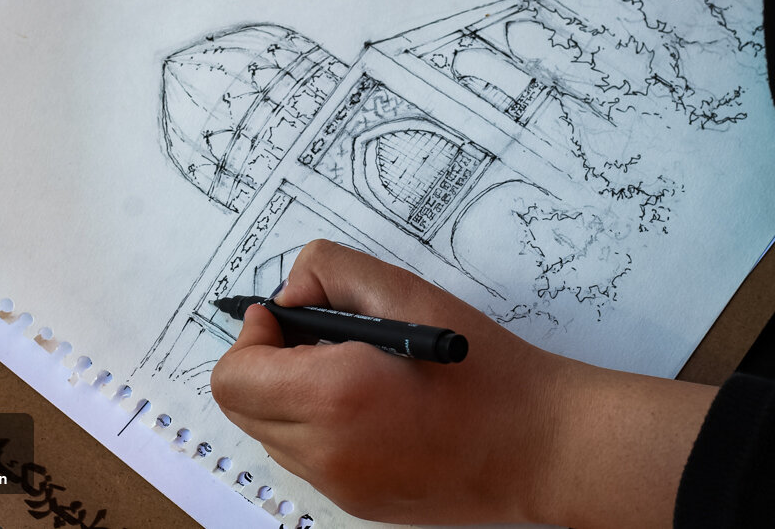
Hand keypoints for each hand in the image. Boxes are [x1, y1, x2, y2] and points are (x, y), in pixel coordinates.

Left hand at [210, 240, 716, 526]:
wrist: (541, 445)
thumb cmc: (482, 369)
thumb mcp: (406, 292)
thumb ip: (331, 272)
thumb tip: (286, 297)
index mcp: (331, 398)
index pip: (233, 376)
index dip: (252, 337)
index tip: (288, 318)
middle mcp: (324, 453)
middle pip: (242, 405)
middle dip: (265, 362)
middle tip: (319, 339)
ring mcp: (338, 487)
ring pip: (269, 432)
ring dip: (288, 394)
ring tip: (351, 370)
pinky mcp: (355, 503)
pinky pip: (304, 457)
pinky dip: (315, 425)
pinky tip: (369, 405)